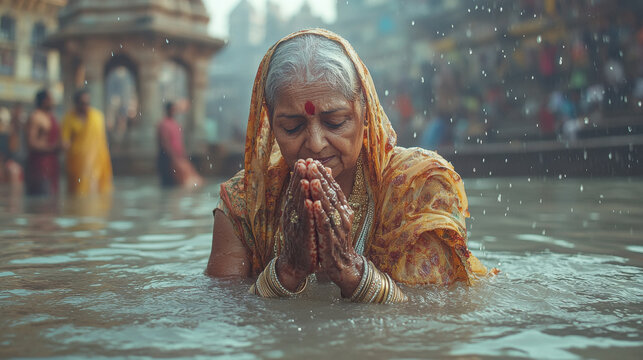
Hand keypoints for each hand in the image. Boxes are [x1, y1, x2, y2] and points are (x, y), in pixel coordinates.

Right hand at [276, 159, 317, 290]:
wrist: (297, 264)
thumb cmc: (303, 237)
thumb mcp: (304, 217)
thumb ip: (305, 200)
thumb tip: (312, 179)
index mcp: (294, 211)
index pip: (296, 190)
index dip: (300, 175)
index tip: (304, 160)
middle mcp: (292, 217)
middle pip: (296, 194)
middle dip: (299, 178)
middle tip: (302, 162)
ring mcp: (296, 227)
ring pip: (299, 207)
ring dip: (301, 192)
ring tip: (305, 178)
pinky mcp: (302, 239)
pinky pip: (305, 223)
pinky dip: (307, 213)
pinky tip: (309, 203)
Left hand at [308, 161, 362, 296]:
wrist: (342, 265)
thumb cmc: (336, 237)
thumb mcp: (335, 216)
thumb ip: (331, 196)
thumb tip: (327, 172)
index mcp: (343, 209)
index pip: (334, 188)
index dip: (324, 175)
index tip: (313, 162)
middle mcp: (343, 217)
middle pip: (331, 195)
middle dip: (320, 179)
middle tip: (311, 165)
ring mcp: (338, 229)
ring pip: (328, 208)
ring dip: (320, 194)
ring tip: (311, 180)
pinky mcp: (331, 241)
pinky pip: (325, 225)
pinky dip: (320, 214)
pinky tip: (313, 205)